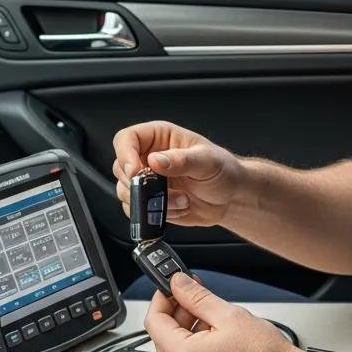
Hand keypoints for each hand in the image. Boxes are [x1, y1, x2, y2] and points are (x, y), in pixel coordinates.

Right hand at [112, 121, 244, 226]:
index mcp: (159, 137)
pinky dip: (155, 214)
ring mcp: (147, 181)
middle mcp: (149, 157)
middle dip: (140, 185)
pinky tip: (178, 208)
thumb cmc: (222, 170)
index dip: (126, 155)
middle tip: (162, 190)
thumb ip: (182, 160)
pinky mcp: (149, 201)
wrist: (230, 197)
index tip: (136, 172)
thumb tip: (156, 160)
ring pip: (126, 192)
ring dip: (151, 202)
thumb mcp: (207, 161)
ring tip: (180, 200)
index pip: (126, 139)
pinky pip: (136, 210)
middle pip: (120, 168)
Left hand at [143, 272, 303, 351]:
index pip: (153, 321)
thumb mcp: (229, 315)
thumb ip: (196, 297)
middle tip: (196, 295)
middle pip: (164, 338)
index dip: (162, 298)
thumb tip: (178, 284)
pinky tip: (219, 338)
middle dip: (178, 313)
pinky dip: (198, 349)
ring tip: (215, 317)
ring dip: (189, 330)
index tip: (171, 287)